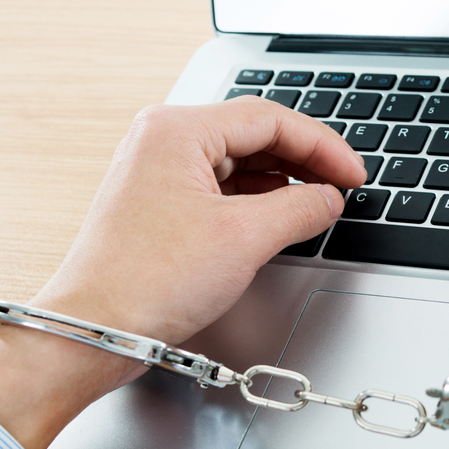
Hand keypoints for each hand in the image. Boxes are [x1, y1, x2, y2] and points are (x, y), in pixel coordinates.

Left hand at [0, 98, 366, 448]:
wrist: (96, 330)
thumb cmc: (147, 283)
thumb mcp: (244, 239)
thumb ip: (300, 209)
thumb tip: (329, 200)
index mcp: (176, 130)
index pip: (270, 119)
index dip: (322, 147)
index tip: (353, 174)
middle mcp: (162, 140)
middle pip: (254, 134)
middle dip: (305, 160)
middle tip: (343, 185)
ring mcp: (157, 171)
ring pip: (239, 160)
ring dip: (283, 179)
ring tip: (319, 201)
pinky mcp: (159, 202)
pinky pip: (220, 186)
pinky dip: (256, 198)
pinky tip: (282, 215)